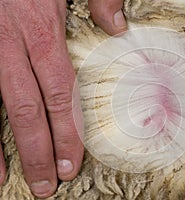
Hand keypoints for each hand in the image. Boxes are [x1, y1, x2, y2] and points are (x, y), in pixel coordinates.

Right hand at [0, 0, 125, 197]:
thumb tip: (117, 25)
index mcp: (42, 30)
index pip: (59, 93)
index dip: (66, 130)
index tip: (72, 161)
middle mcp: (11, 46)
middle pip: (27, 109)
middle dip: (39, 151)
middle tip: (49, 185)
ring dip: (7, 148)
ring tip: (22, 179)